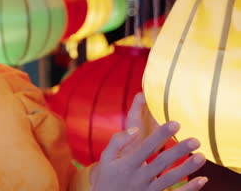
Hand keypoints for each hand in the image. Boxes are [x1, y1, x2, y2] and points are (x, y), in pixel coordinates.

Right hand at [89, 94, 207, 190]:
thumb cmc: (106, 176)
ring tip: (201, 156)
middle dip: (179, 151)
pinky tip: (202, 179)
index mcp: (127, 164)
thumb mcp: (105, 158)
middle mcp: (139, 177)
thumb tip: (135, 130)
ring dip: (187, 168)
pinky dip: (189, 189)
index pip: (146, 147)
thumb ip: (117, 142)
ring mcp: (147, 190)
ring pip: (170, 179)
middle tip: (195, 140)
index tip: (175, 123)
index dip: (161, 135)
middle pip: (162, 163)